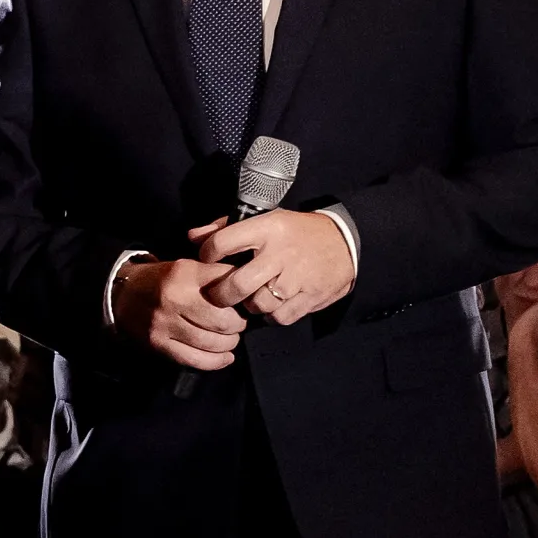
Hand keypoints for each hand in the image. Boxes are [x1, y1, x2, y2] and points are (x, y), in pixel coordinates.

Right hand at [114, 256, 246, 374]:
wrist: (122, 294)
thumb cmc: (163, 280)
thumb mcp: (187, 267)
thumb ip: (215, 276)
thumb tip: (249, 290)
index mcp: (185, 274)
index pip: (227, 287)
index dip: (243, 297)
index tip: (245, 302)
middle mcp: (175, 299)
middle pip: (223, 320)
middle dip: (238, 325)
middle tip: (239, 323)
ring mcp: (165, 324)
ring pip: (212, 342)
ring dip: (229, 343)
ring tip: (230, 338)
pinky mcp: (158, 344)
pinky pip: (195, 359)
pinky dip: (216, 361)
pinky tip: (225, 357)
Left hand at [192, 207, 355, 326]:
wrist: (345, 241)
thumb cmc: (296, 231)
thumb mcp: (265, 219)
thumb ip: (226, 228)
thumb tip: (192, 236)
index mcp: (267, 229)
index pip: (223, 242)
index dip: (208, 254)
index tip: (207, 260)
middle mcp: (280, 253)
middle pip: (237, 284)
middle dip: (221, 294)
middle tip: (218, 296)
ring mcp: (297, 277)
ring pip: (258, 304)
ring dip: (250, 305)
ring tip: (252, 297)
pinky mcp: (311, 296)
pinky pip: (280, 317)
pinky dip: (272, 315)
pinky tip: (273, 305)